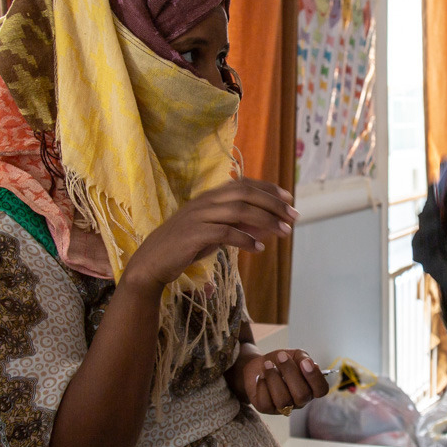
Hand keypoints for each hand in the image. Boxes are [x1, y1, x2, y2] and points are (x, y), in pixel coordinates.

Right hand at [120, 178, 296, 290]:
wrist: (152, 262)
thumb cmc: (185, 246)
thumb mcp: (214, 232)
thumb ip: (237, 225)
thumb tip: (266, 225)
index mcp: (209, 197)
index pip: (243, 184)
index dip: (268, 189)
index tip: (289, 198)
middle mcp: (205, 202)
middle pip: (245, 194)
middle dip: (273, 204)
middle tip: (294, 216)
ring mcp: (198, 217)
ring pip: (239, 211)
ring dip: (266, 221)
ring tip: (284, 232)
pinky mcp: (194, 234)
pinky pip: (225, 233)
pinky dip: (245, 239)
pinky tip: (259, 248)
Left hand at [236, 349, 329, 414]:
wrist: (260, 364)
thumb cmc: (281, 361)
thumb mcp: (295, 355)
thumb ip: (304, 358)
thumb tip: (308, 363)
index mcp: (311, 387)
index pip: (321, 390)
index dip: (315, 378)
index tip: (305, 362)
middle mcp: (300, 400)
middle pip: (302, 395)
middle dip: (290, 373)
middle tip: (280, 356)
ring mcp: (284, 407)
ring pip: (283, 400)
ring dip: (273, 378)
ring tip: (267, 364)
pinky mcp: (267, 409)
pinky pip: (266, 402)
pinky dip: (262, 385)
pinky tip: (261, 376)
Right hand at [411, 180, 446, 302]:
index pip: (441, 199)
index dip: (436, 190)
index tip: (436, 182)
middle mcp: (441, 227)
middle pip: (428, 210)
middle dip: (432, 209)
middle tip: (438, 212)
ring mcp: (432, 242)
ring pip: (422, 226)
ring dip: (431, 228)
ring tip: (440, 235)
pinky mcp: (425, 256)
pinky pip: (417, 245)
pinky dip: (425, 246)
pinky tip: (436, 250)